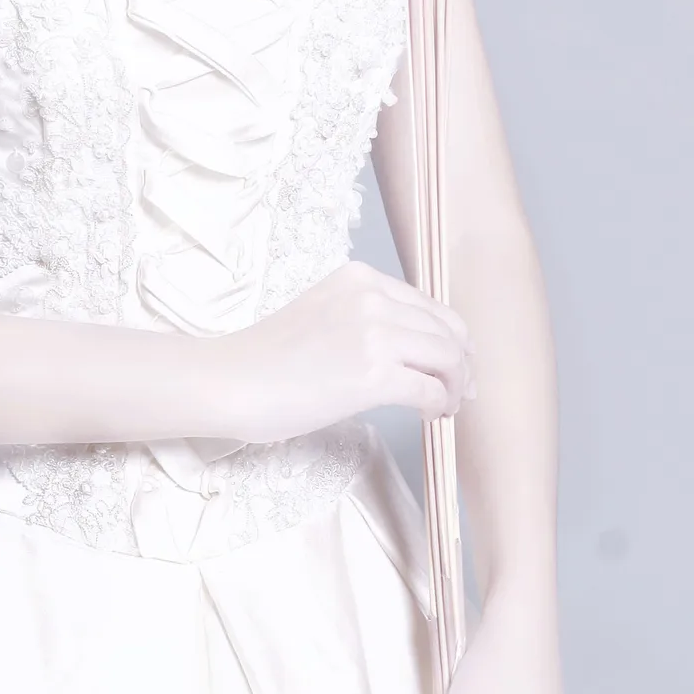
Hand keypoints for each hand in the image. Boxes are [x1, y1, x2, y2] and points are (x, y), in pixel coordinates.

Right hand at [219, 260, 476, 443]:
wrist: (232, 381)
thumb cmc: (268, 358)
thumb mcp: (324, 314)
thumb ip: (368, 319)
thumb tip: (418, 350)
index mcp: (360, 278)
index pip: (429, 306)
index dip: (450, 339)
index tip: (452, 365)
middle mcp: (372, 297)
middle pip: (447, 330)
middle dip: (461, 363)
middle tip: (460, 391)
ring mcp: (374, 334)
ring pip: (447, 358)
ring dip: (454, 386)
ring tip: (445, 406)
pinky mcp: (373, 375)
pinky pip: (430, 389)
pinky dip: (438, 404)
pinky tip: (430, 415)